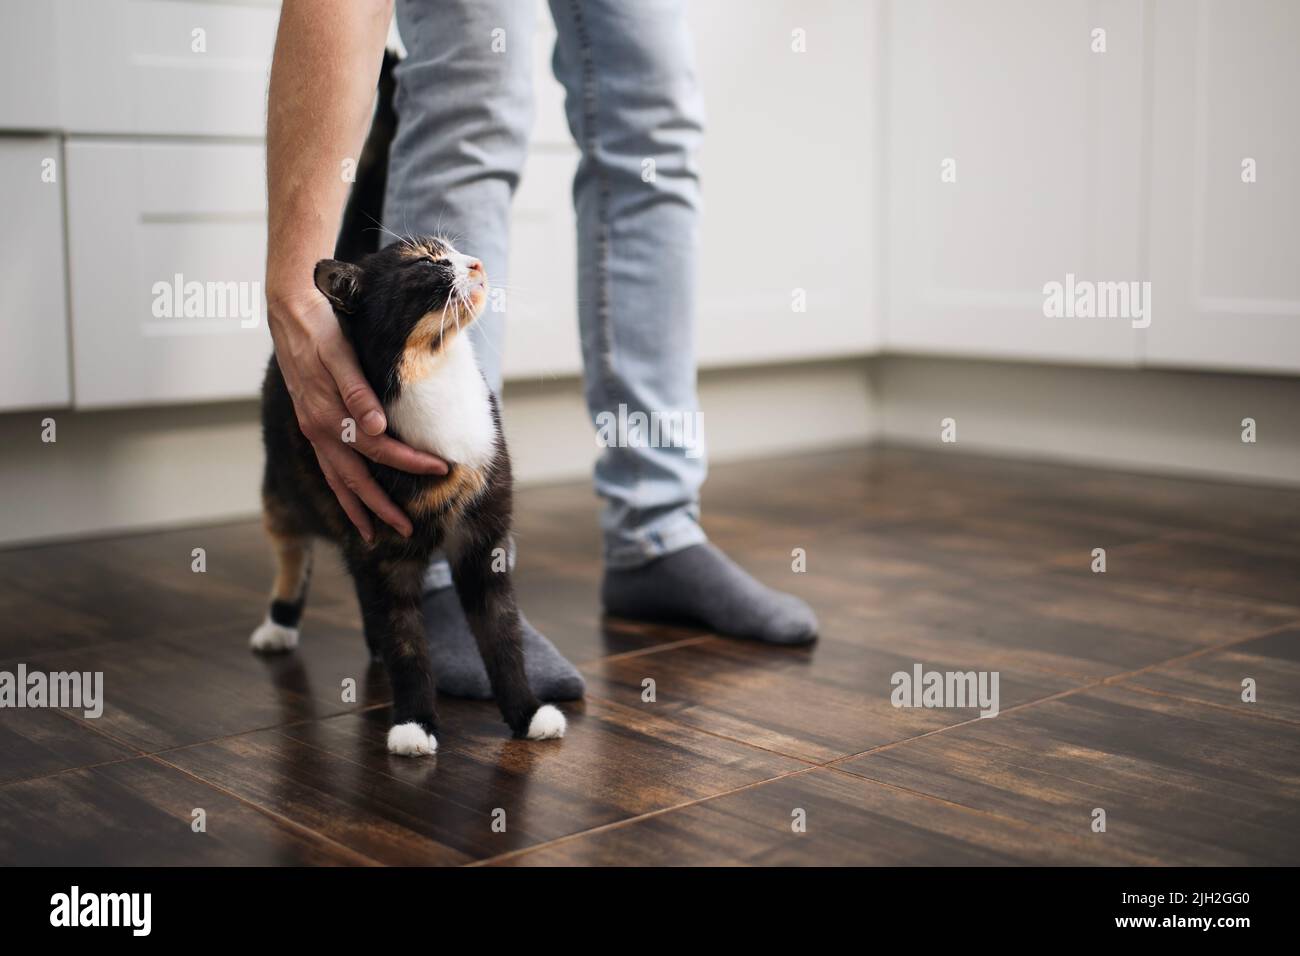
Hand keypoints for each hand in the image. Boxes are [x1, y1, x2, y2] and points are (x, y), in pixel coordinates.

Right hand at [268, 288, 447, 541]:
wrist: (290, 311)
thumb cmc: (321, 328)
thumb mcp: (340, 354)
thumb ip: (357, 392)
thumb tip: (376, 430)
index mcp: (329, 415)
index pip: (379, 450)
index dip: (411, 462)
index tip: (442, 469)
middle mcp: (319, 428)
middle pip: (355, 478)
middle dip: (381, 508)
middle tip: (407, 531)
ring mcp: (312, 428)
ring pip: (336, 479)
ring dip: (355, 508)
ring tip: (371, 533)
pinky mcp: (311, 422)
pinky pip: (327, 466)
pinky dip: (341, 487)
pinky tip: (350, 496)